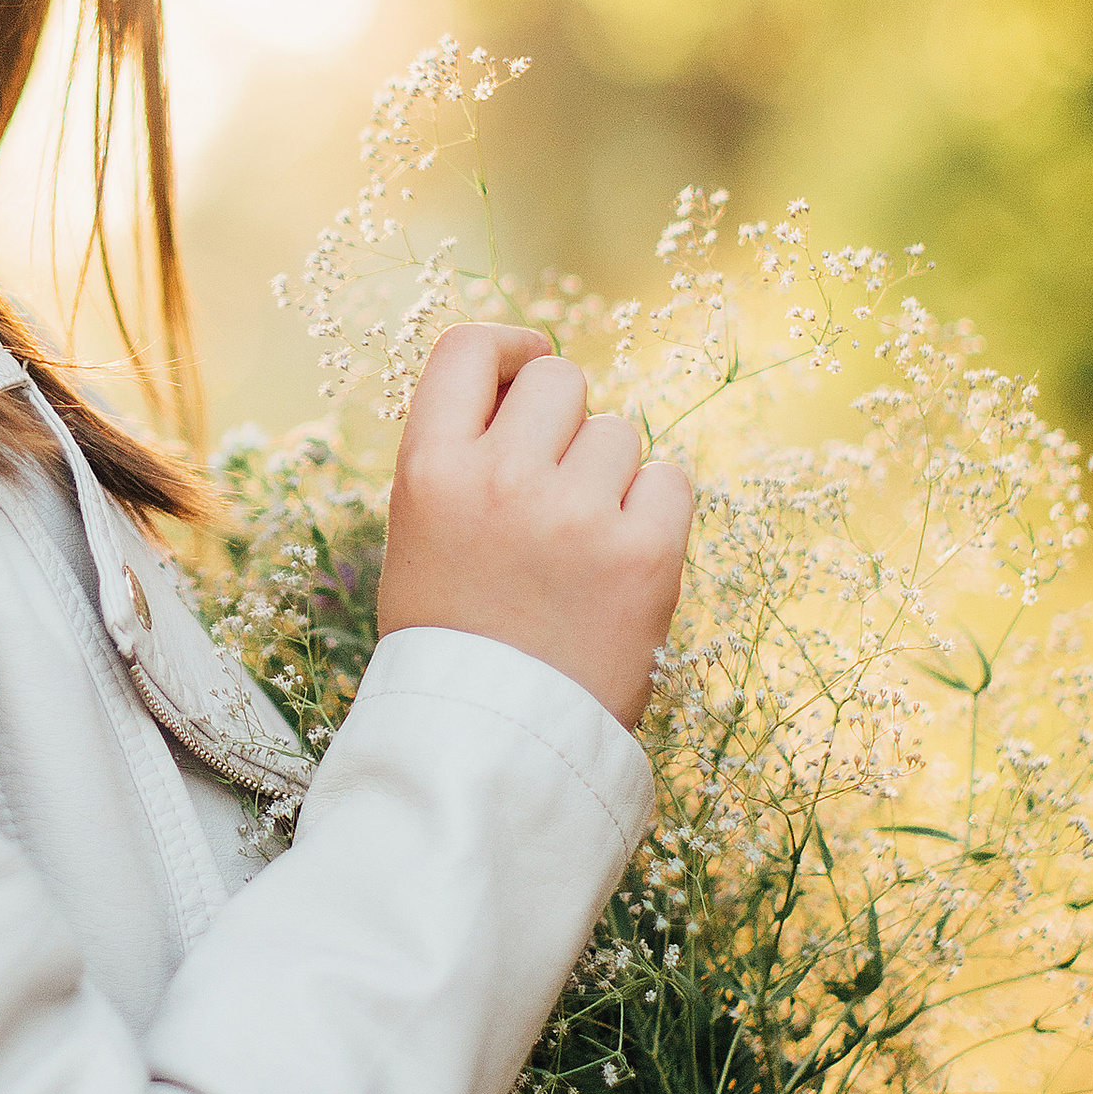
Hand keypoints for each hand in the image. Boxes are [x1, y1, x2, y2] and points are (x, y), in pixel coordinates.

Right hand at [378, 325, 691, 727]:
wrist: (494, 747)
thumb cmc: (455, 641)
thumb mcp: (421, 536)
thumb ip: (464, 458)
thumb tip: (527, 383)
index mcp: (430, 470)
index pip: (468, 348)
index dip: (507, 347)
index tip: (525, 366)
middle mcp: (501, 479)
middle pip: (560, 379)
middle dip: (565, 422)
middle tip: (556, 487)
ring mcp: (575, 515)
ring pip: (620, 433)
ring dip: (609, 476)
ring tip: (581, 547)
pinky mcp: (645, 555)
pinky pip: (672, 480)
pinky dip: (655, 512)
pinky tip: (623, 558)